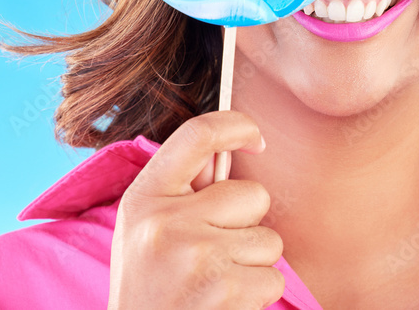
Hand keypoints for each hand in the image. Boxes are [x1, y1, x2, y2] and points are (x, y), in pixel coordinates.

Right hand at [107, 110, 284, 308]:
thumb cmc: (151, 286)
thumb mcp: (144, 230)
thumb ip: (182, 191)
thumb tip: (233, 149)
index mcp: (144, 199)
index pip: (197, 135)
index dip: (235, 126)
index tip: (256, 138)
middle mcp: (167, 223)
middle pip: (253, 194)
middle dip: (248, 223)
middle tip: (216, 252)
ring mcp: (198, 256)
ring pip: (269, 240)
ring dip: (253, 264)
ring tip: (216, 282)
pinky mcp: (225, 290)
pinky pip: (274, 278)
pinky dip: (257, 294)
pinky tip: (224, 303)